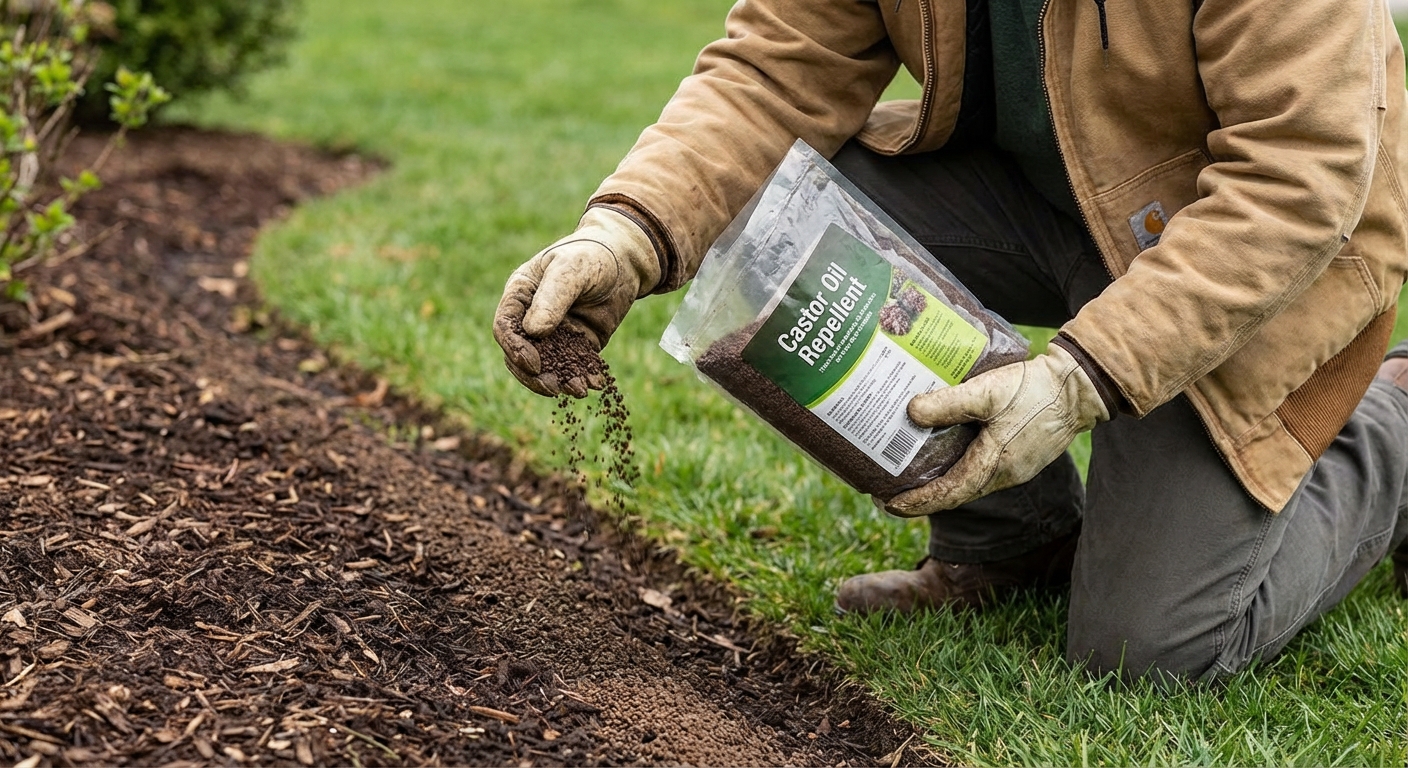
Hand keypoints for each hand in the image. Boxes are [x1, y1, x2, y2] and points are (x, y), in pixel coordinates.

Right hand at [493, 208, 659, 396]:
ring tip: (580, 390)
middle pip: (521, 354)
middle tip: (555, 388)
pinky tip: (596, 384)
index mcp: (520, 295)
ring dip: (560, 380)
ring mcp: (555, 333)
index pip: (505, 328)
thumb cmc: (591, 255)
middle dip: (536, 375)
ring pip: (547, 365)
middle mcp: (531, 317)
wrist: (625, 260)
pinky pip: (574, 365)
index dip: (515, 349)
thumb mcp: (570, 270)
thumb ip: (551, 298)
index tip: (534, 364)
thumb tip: (534, 332)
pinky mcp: (578, 343)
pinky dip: (583, 376)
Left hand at [883, 343, 1110, 515]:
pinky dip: (958, 469)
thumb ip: (949, 402)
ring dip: (941, 484)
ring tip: (911, 475)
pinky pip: (982, 470)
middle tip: (891, 494)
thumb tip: (912, 412)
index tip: (889, 505)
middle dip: (923, 498)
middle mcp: (1003, 475)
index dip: (917, 502)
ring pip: (969, 483)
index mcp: (993, 466)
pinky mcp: (1019, 456)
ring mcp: (1013, 468)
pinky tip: (945, 453)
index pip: (948, 494)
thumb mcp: (987, 392)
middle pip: (956, 494)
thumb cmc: (1035, 390)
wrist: (1079, 388)